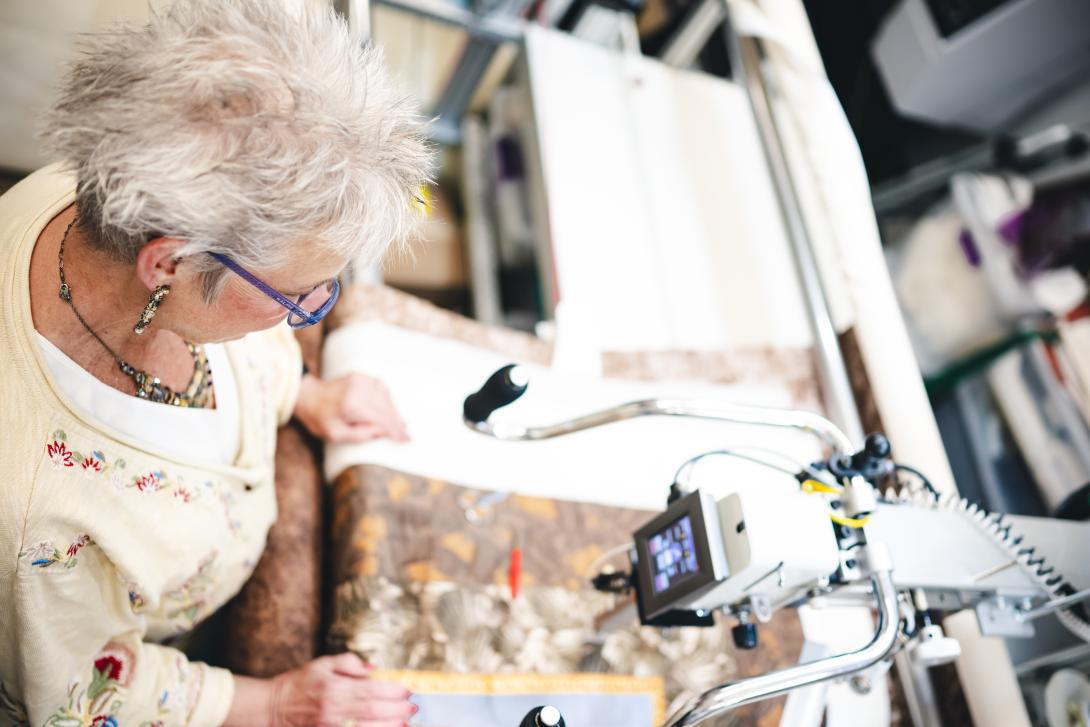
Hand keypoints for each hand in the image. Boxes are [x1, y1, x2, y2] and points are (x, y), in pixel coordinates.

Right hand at [271, 653, 415, 726]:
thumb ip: (350, 663)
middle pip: (373, 710)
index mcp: (335, 688)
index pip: (371, 690)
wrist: (272, 707)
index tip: (407, 690)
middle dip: (397, 710)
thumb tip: (373, 669)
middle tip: (412, 708)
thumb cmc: (299, 683)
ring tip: (406, 723)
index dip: (392, 691)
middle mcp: (334, 710)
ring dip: (389, 726)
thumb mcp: (323, 664)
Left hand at [294, 372, 408, 443]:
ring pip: (386, 397)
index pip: (380, 419)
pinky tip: (391, 411)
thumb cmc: (319, 419)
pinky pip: (380, 389)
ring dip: (394, 411)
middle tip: (408, 436)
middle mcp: (359, 389)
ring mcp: (361, 380)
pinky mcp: (361, 376)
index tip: (405, 440)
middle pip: (386, 408)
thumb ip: (360, 435)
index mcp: (352, 404)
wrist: (308, 396)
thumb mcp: (335, 435)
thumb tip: (382, 432)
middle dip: (397, 422)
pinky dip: (388, 401)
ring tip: (401, 426)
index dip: (394, 430)